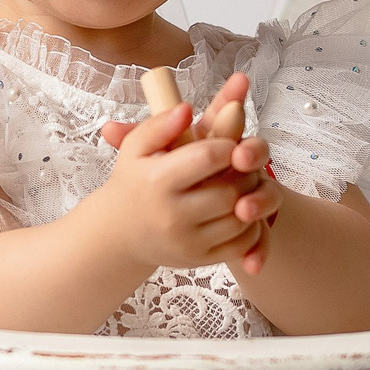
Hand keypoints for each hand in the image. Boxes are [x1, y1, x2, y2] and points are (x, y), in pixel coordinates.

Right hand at [94, 74, 277, 273]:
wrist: (118, 233)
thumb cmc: (134, 182)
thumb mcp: (136, 147)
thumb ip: (160, 124)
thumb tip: (187, 108)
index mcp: (157, 181)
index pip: (209, 156)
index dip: (228, 145)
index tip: (227, 144)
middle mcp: (172, 215)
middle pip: (231, 189)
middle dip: (245, 173)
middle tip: (240, 165)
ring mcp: (187, 242)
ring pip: (242, 218)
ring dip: (251, 198)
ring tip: (240, 184)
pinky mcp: (199, 260)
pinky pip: (242, 242)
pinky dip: (250, 225)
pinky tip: (239, 209)